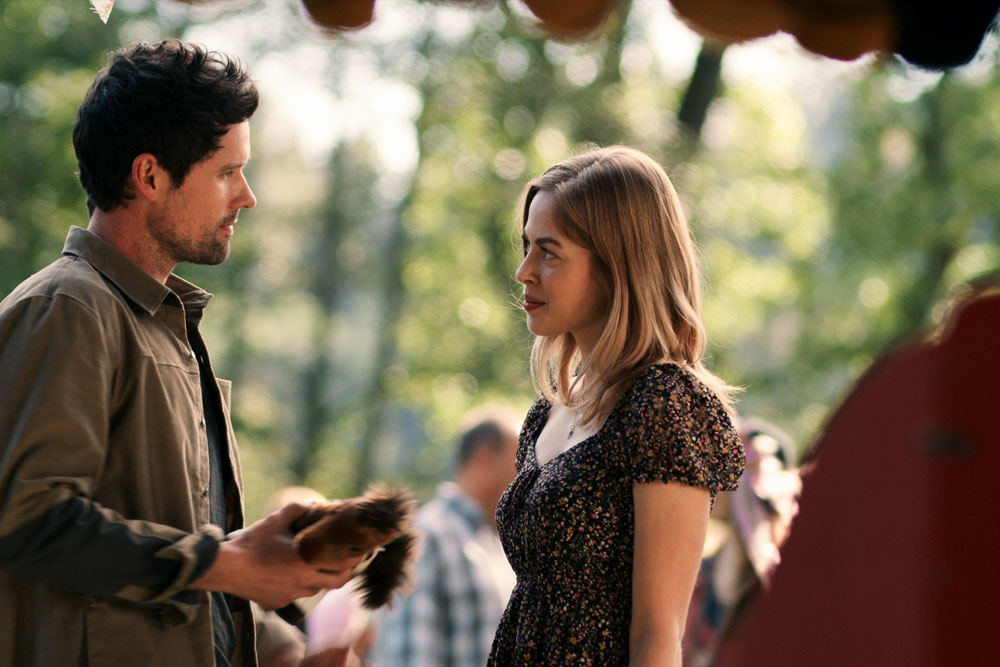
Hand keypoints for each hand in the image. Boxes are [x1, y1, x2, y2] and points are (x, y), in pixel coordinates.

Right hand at [189, 503, 364, 608]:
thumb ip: (298, 509)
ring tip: (323, 564)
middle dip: (347, 571)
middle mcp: (303, 583)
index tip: (363, 548)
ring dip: (324, 578)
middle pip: (337, 581)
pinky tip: (296, 574)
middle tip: (349, 559)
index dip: (357, 557)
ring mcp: (291, 596)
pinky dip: (303, 585)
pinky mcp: (279, 603)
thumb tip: (314, 503)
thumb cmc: (251, 543)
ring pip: (318, 589)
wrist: (226, 568)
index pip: (344, 564)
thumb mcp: (276, 520)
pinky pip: (298, 595)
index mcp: (306, 562)